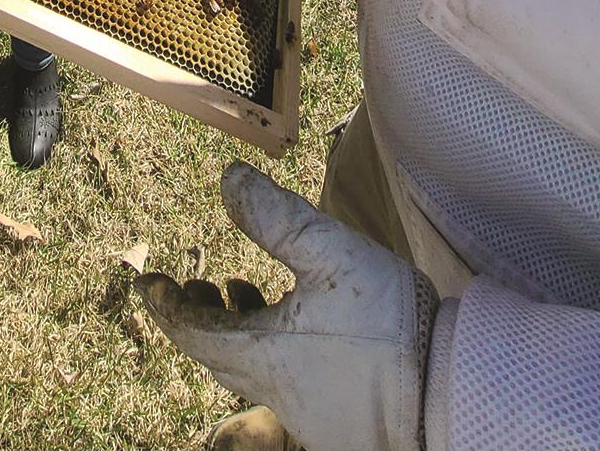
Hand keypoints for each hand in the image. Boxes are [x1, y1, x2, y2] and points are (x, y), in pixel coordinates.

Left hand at [138, 163, 437, 450]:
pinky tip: (296, 327)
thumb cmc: (389, 324)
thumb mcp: (329, 252)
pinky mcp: (338, 422)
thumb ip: (274, 217)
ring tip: (237, 293)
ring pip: (251, 372)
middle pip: (218, 355)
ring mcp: (307, 412)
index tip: (147, 283)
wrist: (452, 395)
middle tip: (188, 287)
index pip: (192, 331)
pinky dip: (272, 352)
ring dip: (235, 333)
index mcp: (263, 354)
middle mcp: (276, 391)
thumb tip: (226, 178)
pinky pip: (287, 385)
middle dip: (196, 318)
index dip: (166, 304)